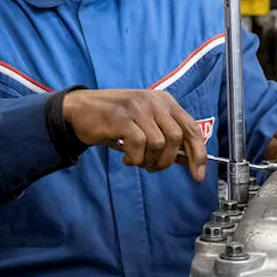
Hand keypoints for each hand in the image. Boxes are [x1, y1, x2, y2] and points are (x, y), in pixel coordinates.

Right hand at [63, 89, 207, 181]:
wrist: (78, 110)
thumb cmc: (114, 120)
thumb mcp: (145, 124)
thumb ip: (166, 139)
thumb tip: (188, 160)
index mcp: (165, 101)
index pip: (191, 128)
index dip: (198, 153)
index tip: (198, 174)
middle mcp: (154, 101)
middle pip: (176, 138)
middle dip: (167, 161)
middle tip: (152, 167)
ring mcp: (138, 108)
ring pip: (158, 144)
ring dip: (148, 160)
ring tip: (136, 160)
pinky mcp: (121, 117)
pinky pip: (139, 145)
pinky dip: (134, 158)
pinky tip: (126, 157)